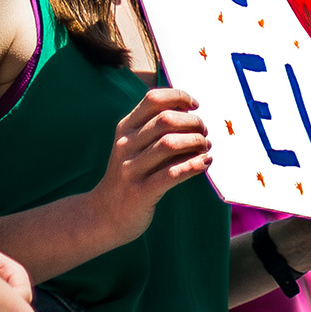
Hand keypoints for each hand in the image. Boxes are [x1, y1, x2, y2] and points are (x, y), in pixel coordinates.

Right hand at [85, 88, 211, 249]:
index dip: (178, 97)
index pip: (153, 99)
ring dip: (195, 142)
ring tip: (206, 147)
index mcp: (125, 128)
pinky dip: (193, 165)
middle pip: (165, 120)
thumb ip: (153, 129)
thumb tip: (191, 113)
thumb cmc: (128, 176)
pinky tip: (205, 163)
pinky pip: (171, 174)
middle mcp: (125, 144)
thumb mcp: (132, 146)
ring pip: (170, 144)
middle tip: (204, 131)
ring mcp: (131, 168)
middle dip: (192, 122)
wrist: (104, 215)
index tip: (195, 106)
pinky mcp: (140, 192)